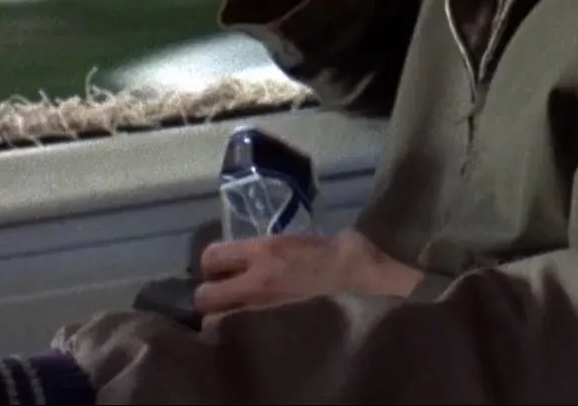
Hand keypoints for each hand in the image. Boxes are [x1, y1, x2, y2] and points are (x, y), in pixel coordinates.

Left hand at [193, 229, 423, 315]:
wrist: (373, 286)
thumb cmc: (351, 258)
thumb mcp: (315, 239)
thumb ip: (285, 247)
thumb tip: (275, 253)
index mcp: (266, 251)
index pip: (211, 257)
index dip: (214, 266)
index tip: (226, 270)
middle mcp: (255, 283)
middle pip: (204, 298)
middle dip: (212, 298)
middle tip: (229, 298)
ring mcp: (262, 312)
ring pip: (217, 325)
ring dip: (225, 320)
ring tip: (241, 319)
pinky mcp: (273, 334)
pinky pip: (241, 339)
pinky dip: (241, 337)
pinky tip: (257, 333)